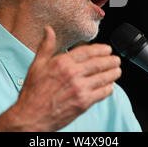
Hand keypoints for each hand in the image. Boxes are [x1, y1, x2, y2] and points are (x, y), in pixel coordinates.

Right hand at [0, 25, 120, 131]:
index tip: (107, 49)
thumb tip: (49, 30)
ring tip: (117, 70)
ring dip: (113, 73)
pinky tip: (110, 85)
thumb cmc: (33, 92)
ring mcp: (79, 89)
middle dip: (110, 60)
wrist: (30, 116)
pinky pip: (102, 93)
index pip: (87, 51)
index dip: (100, 49)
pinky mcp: (84, 103)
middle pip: (99, 63)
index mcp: (62, 62)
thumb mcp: (37, 65)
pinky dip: (109, 88)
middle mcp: (73, 74)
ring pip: (104, 78)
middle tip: (116, 59)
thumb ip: (46, 46)